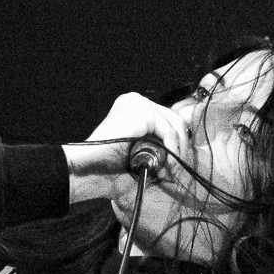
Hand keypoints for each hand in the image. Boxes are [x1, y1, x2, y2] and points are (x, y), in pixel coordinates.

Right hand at [63, 93, 226, 263]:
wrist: (87, 172)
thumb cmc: (108, 171)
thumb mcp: (140, 155)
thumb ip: (157, 147)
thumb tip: (186, 151)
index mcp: (133, 109)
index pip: (168, 120)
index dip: (178, 144)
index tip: (177, 167)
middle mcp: (135, 101)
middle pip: (175, 120)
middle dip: (181, 147)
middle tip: (178, 171)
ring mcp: (137, 103)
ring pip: (175, 125)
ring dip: (178, 151)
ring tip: (171, 172)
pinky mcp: (140, 109)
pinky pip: (168, 130)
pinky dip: (172, 150)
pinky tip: (167, 166)